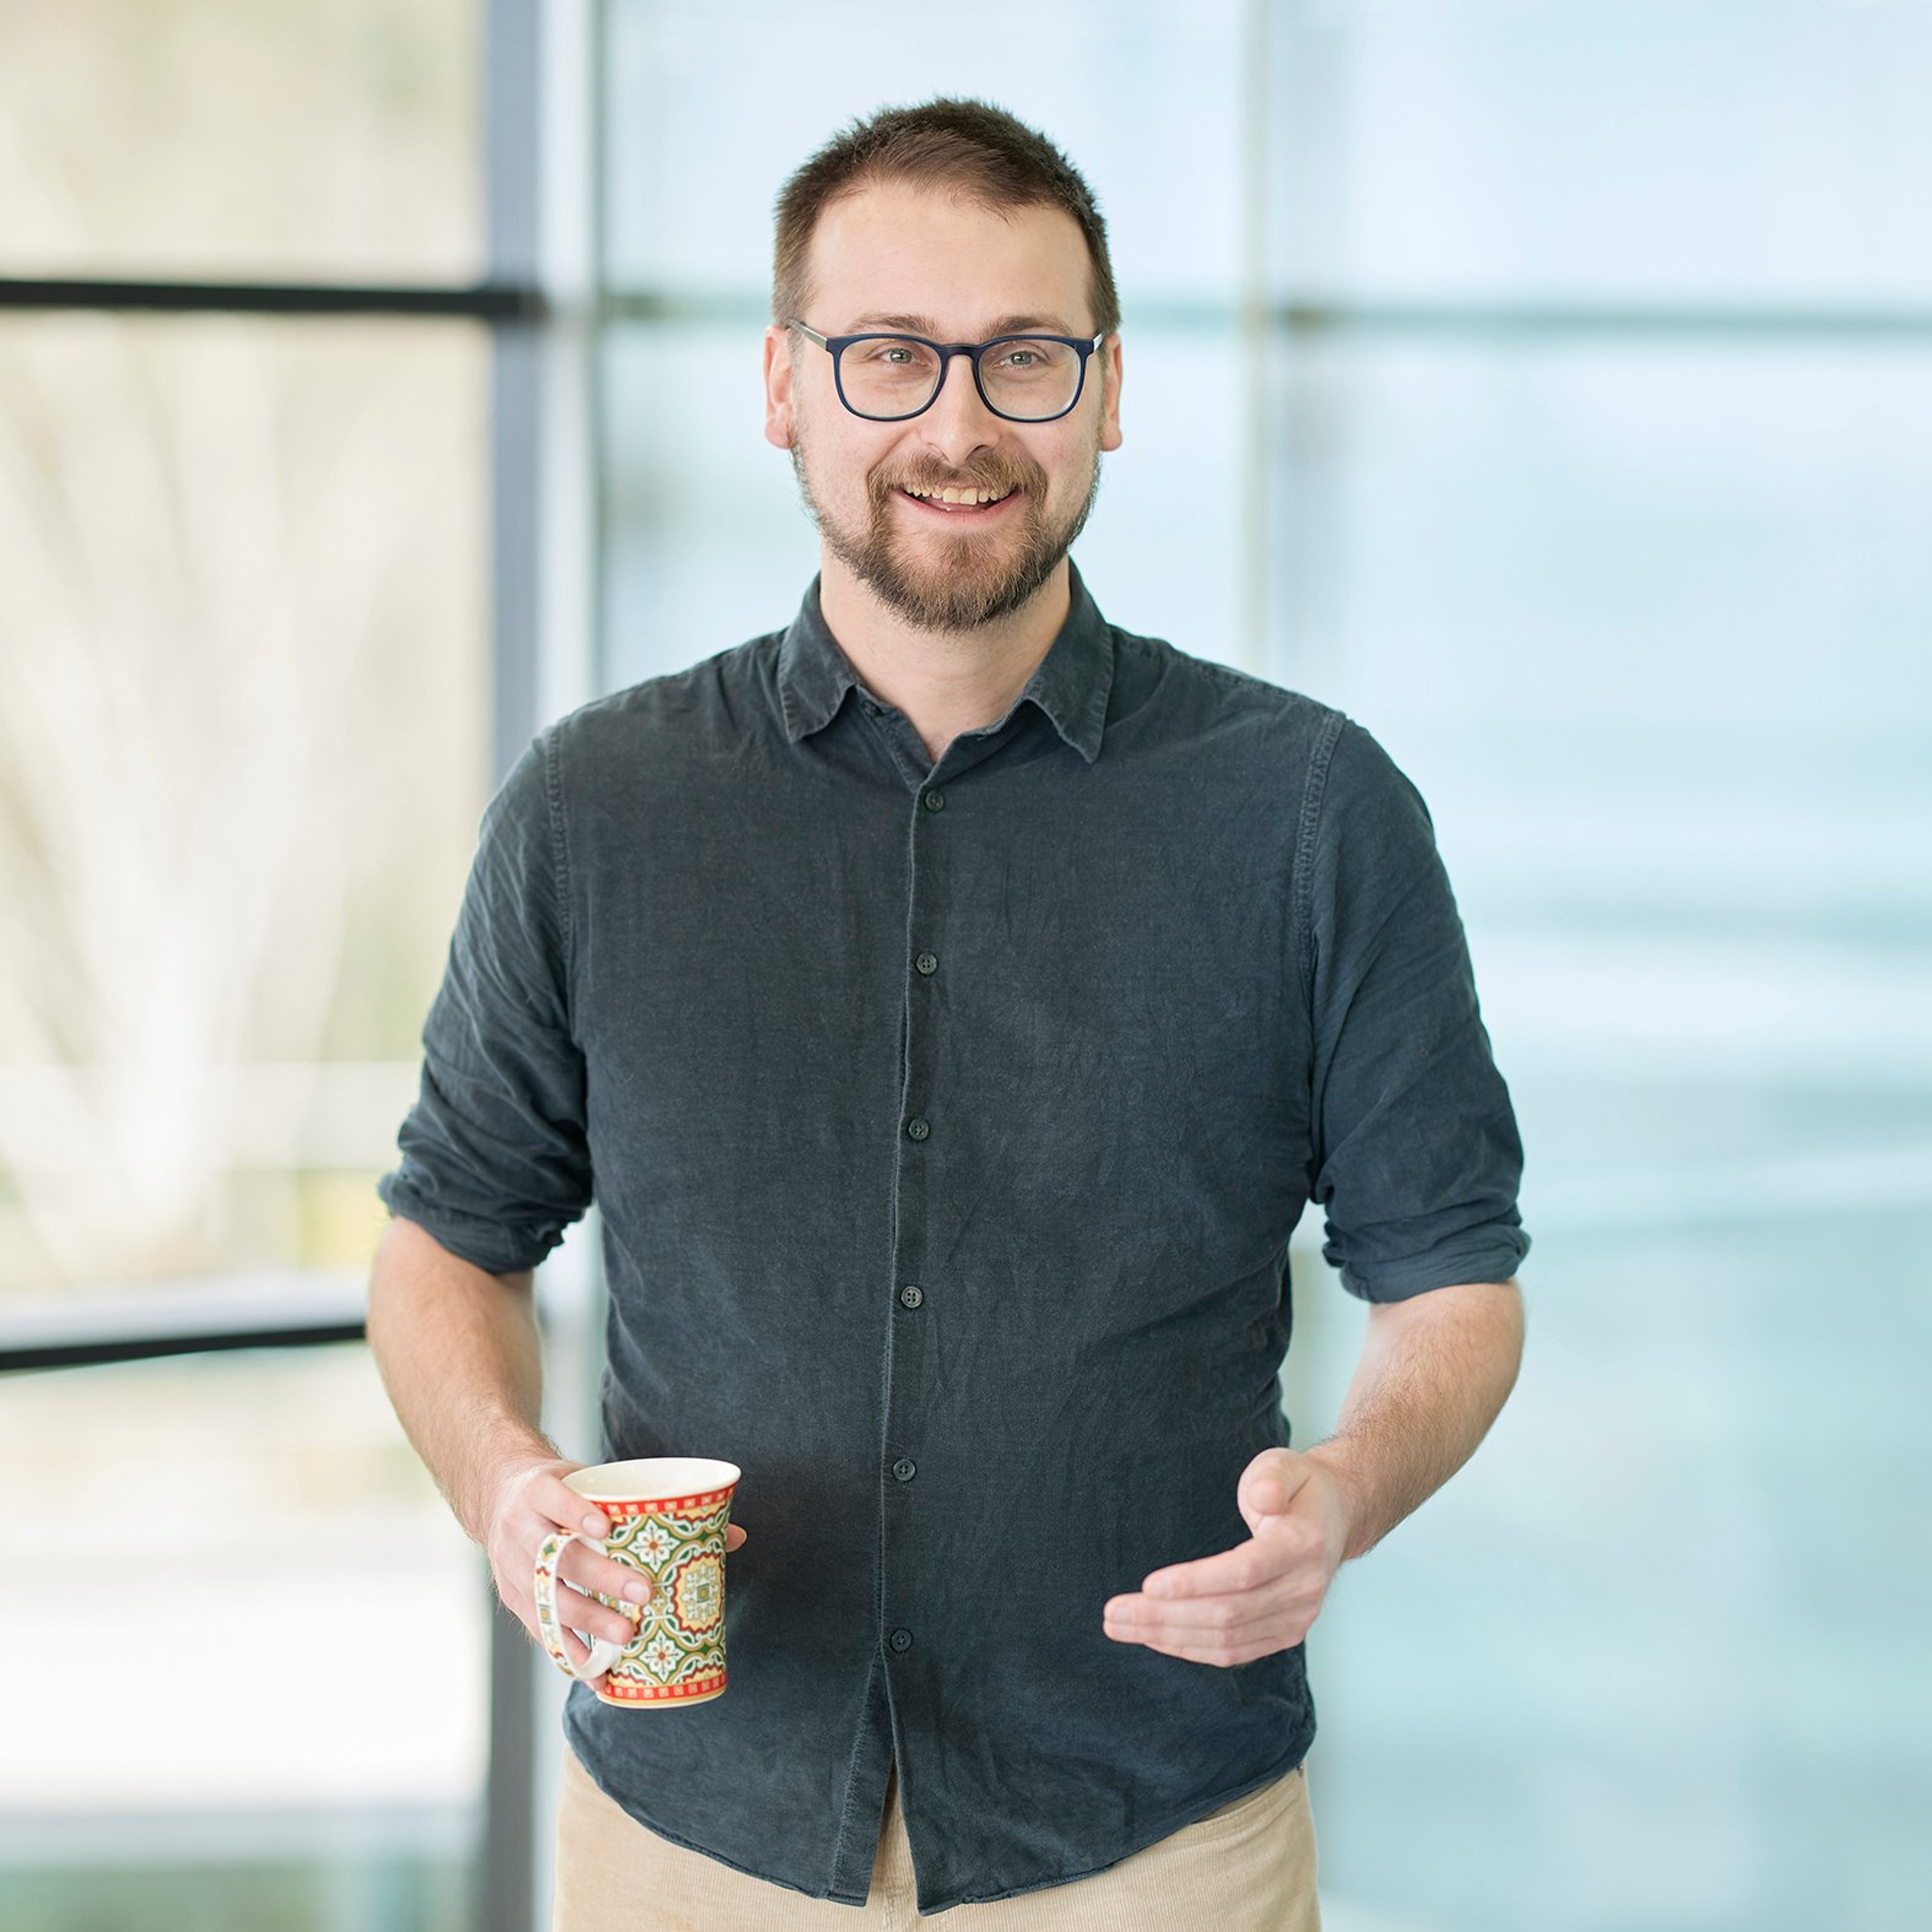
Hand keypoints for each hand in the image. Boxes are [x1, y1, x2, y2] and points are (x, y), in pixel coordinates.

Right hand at [483, 1457, 748, 1677]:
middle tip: (642, 1593)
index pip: (555, 1497)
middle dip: (600, 1577)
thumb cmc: (564, 1487)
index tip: (607, 1527)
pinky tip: (597, 1672)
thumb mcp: (593, 1480)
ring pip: (547, 1598)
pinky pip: (540, 1629)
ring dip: (587, 1621)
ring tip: (625, 1638)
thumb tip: (734, 1535)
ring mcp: (511, 1566)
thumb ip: (650, 1505)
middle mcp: (519, 1528)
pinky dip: (569, 1652)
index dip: (577, 1513)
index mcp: (538, 1490)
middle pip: (557, 1556)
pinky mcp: (512, 1596)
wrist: (498, 1492)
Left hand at [1101, 1448, 1353, 1666]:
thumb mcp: (1284, 1465)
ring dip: (1169, 1636)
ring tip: (1121, 1626)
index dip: (1196, 1582)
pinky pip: (1235, 1650)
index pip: (1245, 1572)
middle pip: (1228, 1614)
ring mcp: (1297, 1617)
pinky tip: (1156, 1637)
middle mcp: (1304, 1589)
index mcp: (1302, 1545)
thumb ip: (1270, 1478)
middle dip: (1166, 1616)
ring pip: (1228, 1639)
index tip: (1149, 1585)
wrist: (1337, 1517)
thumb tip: (1262, 1498)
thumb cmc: (1297, 1487)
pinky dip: (1192, 1648)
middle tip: (1114, 1612)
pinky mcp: (1285, 1633)